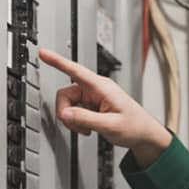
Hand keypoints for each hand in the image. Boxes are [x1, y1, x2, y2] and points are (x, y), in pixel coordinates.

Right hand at [39, 48, 171, 166]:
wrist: (144, 135)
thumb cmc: (134, 127)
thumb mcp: (110, 125)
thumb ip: (86, 119)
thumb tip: (65, 114)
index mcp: (101, 87)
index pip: (75, 70)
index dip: (57, 61)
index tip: (43, 54)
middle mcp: (95, 89)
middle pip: (66, 94)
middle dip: (67, 113)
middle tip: (77, 127)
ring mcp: (93, 97)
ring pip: (69, 105)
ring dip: (73, 120)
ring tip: (88, 130)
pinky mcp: (92, 106)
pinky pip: (74, 112)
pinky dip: (77, 123)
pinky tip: (89, 129)